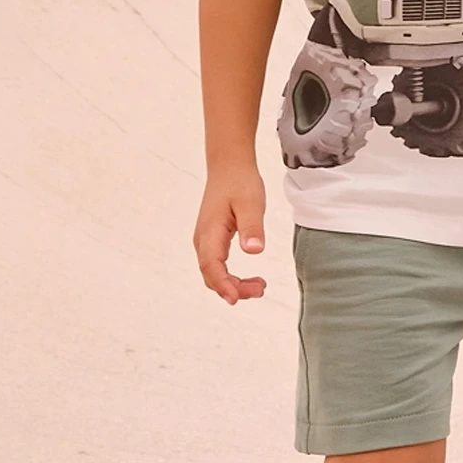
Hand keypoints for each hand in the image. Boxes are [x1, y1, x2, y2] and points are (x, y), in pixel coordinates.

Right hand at [193, 160, 267, 303]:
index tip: (237, 298)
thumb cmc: (239, 181)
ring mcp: (205, 240)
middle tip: (260, 290)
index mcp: (210, 232)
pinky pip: (216, 265)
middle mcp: (203, 239)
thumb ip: (252, 226)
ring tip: (259, 286)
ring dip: (232, 284)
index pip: (212, 266)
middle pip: (211, 275)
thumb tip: (254, 250)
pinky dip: (230, 277)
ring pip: (213, 272)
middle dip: (233, 289)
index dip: (223, 285)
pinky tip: (247, 279)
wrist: (229, 165)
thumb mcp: (251, 202)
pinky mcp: (212, 238)